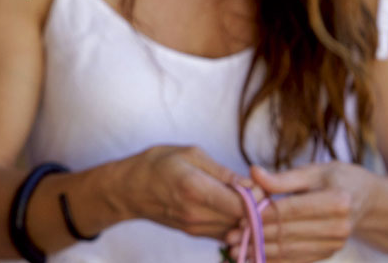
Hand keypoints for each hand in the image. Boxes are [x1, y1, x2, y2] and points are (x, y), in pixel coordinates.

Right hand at [118, 145, 250, 239]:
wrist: (128, 189)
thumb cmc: (157, 163)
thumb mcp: (190, 154)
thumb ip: (222, 172)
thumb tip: (251, 185)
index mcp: (195, 187)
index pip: (242, 205)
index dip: (258, 197)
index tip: (258, 184)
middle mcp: (196, 213)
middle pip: (243, 219)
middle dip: (255, 207)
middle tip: (255, 189)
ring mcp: (194, 227)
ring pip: (236, 229)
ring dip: (245, 216)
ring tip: (240, 197)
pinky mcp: (194, 233)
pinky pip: (224, 233)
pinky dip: (233, 223)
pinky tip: (229, 207)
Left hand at [225, 163, 375, 262]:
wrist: (369, 201)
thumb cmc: (338, 179)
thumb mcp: (314, 171)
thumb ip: (283, 178)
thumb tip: (253, 173)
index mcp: (337, 200)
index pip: (290, 210)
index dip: (262, 214)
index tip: (238, 217)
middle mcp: (340, 226)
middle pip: (289, 232)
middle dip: (256, 235)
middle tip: (229, 237)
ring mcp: (336, 243)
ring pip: (291, 250)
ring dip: (261, 251)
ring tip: (235, 250)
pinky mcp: (329, 253)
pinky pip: (299, 258)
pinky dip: (276, 259)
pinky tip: (255, 257)